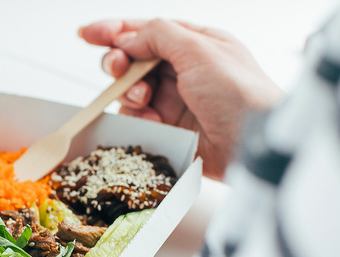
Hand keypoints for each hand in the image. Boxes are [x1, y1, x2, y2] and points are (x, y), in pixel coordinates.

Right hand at [78, 19, 283, 179]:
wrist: (252, 143)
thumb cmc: (239, 92)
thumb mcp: (199, 49)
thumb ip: (158, 35)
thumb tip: (127, 39)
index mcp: (195, 43)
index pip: (147, 30)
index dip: (114, 31)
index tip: (87, 34)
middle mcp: (182, 69)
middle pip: (133, 59)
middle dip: (118, 62)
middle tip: (117, 69)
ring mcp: (174, 99)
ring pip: (130, 89)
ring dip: (128, 91)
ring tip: (142, 99)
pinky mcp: (168, 127)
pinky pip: (136, 117)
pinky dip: (138, 117)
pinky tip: (153, 120)